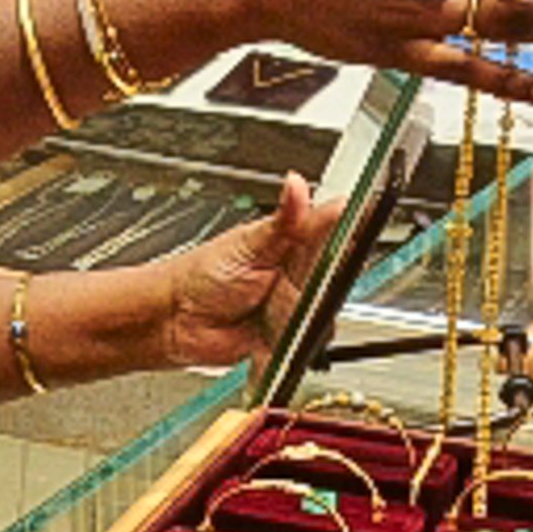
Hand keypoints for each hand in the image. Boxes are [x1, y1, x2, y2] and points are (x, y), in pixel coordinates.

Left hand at [129, 176, 340, 368]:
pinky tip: (265, 338)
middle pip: (336, 281)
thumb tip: (297, 184)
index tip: (357, 237)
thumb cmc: (201, 274)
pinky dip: (289, 347)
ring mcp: (295, 306)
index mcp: (293, 242)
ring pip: (322, 316)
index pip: (337, 232)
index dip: (352, 234)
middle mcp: (299, 273)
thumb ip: (282, 220)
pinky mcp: (288, 338)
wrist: (175, 321)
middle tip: (287, 288)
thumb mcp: (247, 243)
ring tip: (266, 312)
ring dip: (298, 319)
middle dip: (317, 290)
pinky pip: (304, 346)